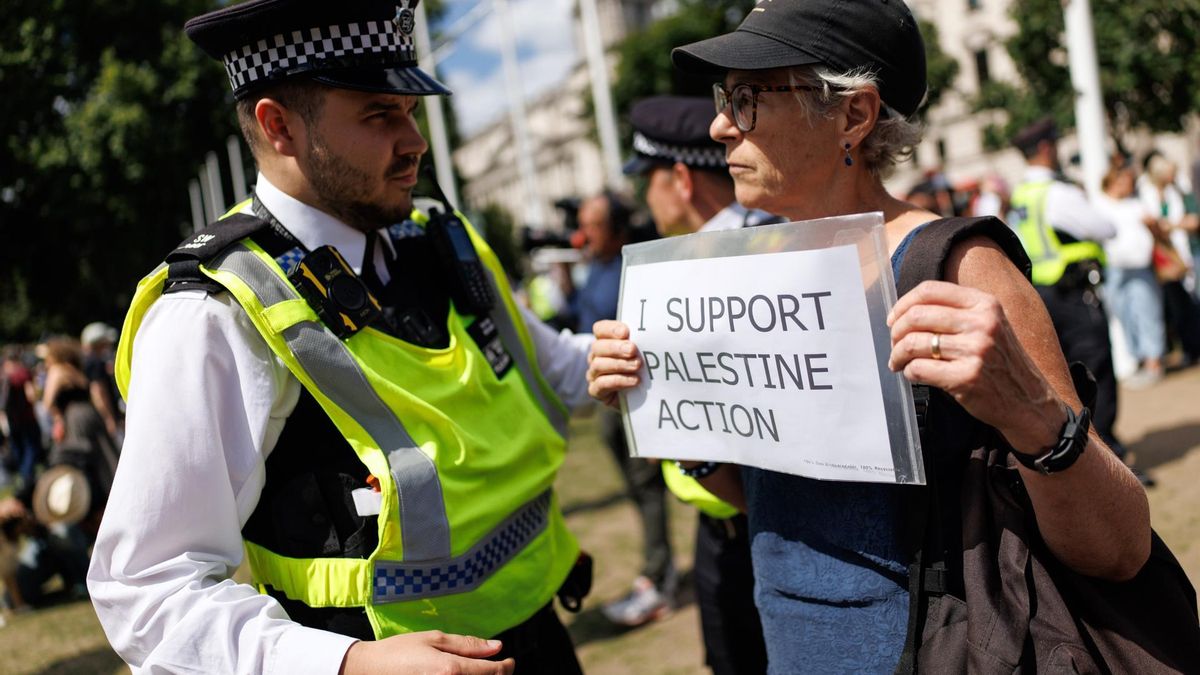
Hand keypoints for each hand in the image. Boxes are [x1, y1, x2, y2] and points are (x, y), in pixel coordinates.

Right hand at [339, 631, 513, 674]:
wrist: (370, 670)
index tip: (509, 661)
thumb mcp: (434, 640)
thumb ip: (468, 645)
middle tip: (497, 666)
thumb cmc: (400, 652)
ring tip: (481, 672)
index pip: (493, 672)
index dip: (507, 666)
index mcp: (450, 670)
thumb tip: (497, 647)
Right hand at [586, 320, 641, 407]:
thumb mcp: (643, 352)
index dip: (611, 329)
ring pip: (598, 365)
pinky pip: (601, 384)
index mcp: (605, 341)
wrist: (642, 396)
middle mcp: (596, 356)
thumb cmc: (643, 367)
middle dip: (616, 348)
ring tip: (637, 366)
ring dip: (619, 364)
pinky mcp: (596, 391)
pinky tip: (634, 381)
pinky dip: (619, 381)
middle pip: (598, 347)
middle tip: (633, 350)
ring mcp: (594, 374)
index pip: (600, 329)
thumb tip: (655, 331)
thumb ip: (643, 340)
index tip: (626, 332)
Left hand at [887, 280, 1064, 453]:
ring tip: (898, 362)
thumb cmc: (1001, 362)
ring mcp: (976, 350)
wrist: (1029, 402)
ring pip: (914, 343)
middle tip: (894, 345)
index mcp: (985, 304)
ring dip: (898, 355)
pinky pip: (919, 369)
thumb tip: (906, 311)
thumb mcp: (990, 325)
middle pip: (917, 316)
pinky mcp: (967, 377)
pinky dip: (909, 372)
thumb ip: (957, 312)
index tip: (893, 319)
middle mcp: (982, 323)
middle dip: (896, 332)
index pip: (930, 290)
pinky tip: (913, 375)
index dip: (903, 304)